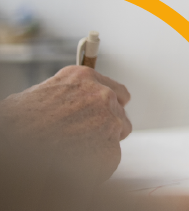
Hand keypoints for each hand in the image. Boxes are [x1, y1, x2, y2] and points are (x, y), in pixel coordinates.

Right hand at [0, 65, 131, 182]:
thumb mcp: (37, 95)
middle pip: (119, 112)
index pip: (113, 89)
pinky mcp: (110, 151)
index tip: (102, 112)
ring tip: (75, 150)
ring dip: (102, 142)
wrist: (16, 149)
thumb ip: (61, 95)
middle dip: (105, 123)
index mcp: (84, 78)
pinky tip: (75, 164)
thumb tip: (61, 102)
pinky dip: (96, 163)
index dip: (107, 104)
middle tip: (85, 136)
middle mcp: (103, 96)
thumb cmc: (18, 124)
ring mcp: (110, 122)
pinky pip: (109, 158)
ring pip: (117, 134)